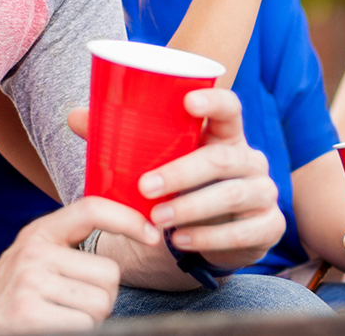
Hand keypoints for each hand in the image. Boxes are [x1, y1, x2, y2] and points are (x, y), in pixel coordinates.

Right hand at [0, 198, 156, 334]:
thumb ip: (68, 245)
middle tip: (74, 304)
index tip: (153, 236)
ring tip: (62, 316)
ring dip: (92, 318)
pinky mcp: (29, 313)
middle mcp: (34, 251)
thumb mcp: (34, 256)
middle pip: (110, 273)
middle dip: (103, 296)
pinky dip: (78, 331)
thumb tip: (135, 233)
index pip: (93, 208)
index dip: (129, 220)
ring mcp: (30, 282)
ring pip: (102, 303)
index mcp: (39, 231)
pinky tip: (54, 327)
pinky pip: (85, 325)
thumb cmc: (10, 294)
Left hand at [66, 87, 283, 268]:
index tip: (188, 101)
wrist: (216, 233)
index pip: (231, 108)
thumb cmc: (186, 186)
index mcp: (226, 135)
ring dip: (191, 207)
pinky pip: (242, 231)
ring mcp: (264, 192)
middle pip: (223, 159)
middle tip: (146, 187)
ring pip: (232, 195)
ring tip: (156, 220)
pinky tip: (181, 242)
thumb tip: (75, 116)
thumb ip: (123, 138)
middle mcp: (251, 159)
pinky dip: (208, 237)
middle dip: (182, 172)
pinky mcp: (269, 226)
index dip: (214, 101)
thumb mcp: (162, 162)